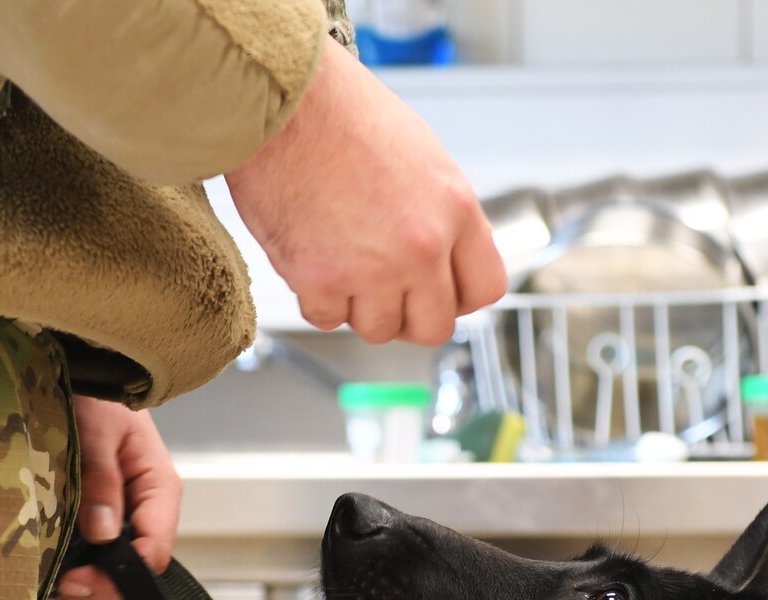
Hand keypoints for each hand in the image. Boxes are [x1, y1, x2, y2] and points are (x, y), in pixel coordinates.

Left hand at [46, 398, 181, 599]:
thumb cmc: (96, 395)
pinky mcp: (102, 527)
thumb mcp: (97, 428)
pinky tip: (57, 588)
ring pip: (119, 579)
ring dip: (90, 595)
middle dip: (104, 591)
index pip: (155, 552)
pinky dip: (80, 587)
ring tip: (56, 593)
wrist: (84, 377)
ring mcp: (125, 523)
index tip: (79, 580)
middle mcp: (146, 513)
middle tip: (63, 589)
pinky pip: (100, 568)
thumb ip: (100, 478)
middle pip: (140, 575)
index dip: (122, 578)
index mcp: (158, 489)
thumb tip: (101, 532)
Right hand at [225, 36, 506, 345]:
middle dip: (411, 316)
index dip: (460, 297)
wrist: (283, 101)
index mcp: (454, 207)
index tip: (441, 293)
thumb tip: (444, 258)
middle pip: (434, 326)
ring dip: (360, 306)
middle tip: (389, 292)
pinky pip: (328, 318)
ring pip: (379, 329)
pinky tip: (313, 259)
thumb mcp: (422, 157)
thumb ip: (441, 215)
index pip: (484, 287)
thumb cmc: (343, 113)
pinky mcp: (320, 280)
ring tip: (343, 261)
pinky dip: (318, 299)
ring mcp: (372, 268)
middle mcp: (421, 245)